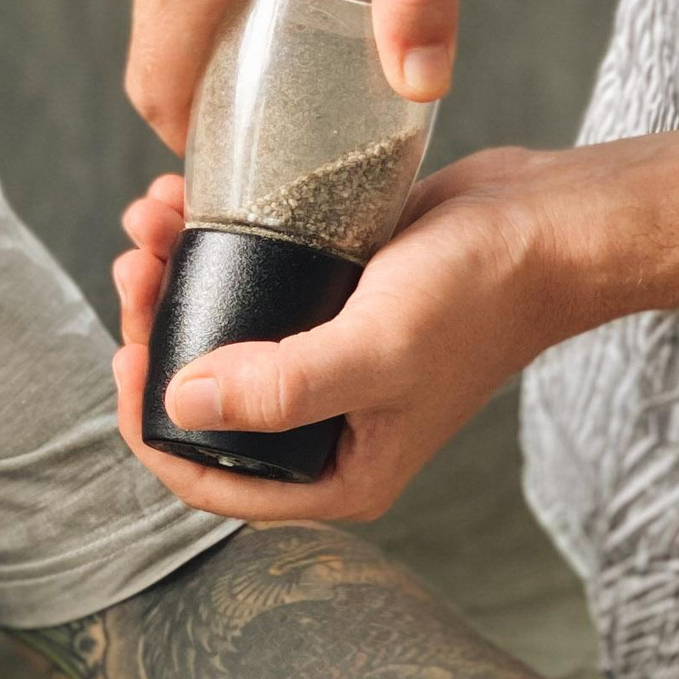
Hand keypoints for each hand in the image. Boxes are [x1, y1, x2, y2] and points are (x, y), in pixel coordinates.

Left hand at [110, 157, 579, 521]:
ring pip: (216, 334)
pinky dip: (207, 247)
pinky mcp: (328, 300)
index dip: (151, 426)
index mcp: (338, 473)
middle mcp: (325, 427)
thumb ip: (281, 390)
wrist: (549, 223)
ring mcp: (324, 362)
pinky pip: (245, 286)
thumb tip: (179, 406)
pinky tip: (186, 200)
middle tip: (137, 264)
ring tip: (156, 217)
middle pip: (200, 399)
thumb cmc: (482, 295)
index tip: (128, 350)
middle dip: (153, 332)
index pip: (209, 478)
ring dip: (172, 279)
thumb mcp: (377, 351)